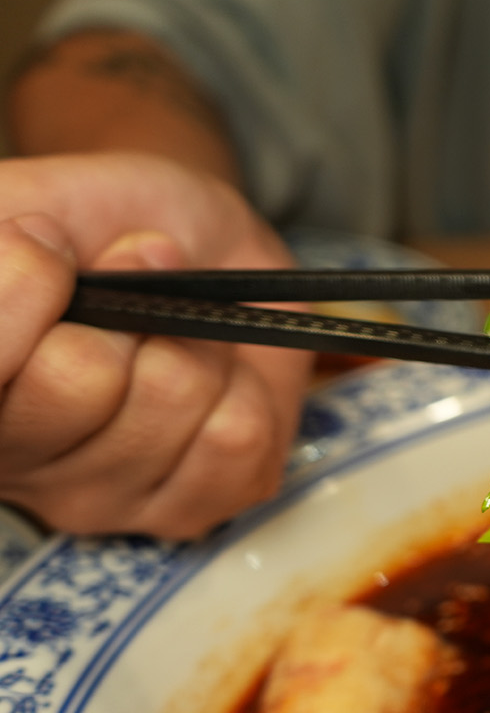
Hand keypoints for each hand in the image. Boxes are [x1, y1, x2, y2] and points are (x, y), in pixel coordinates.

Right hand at [0, 153, 311, 538]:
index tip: (51, 245)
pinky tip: (217, 381)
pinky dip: (243, 388)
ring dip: (193, 341)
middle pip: (76, 383)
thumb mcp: (31, 199)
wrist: (199, 251)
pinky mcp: (182, 513)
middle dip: (124, 309)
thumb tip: (27, 248)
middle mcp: (10, 461)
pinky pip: (235, 440)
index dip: (26, 287)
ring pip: (169, 401)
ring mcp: (92, 499)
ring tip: (179, 329)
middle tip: (134, 289)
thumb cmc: (102, 226)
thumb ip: (9, 235)